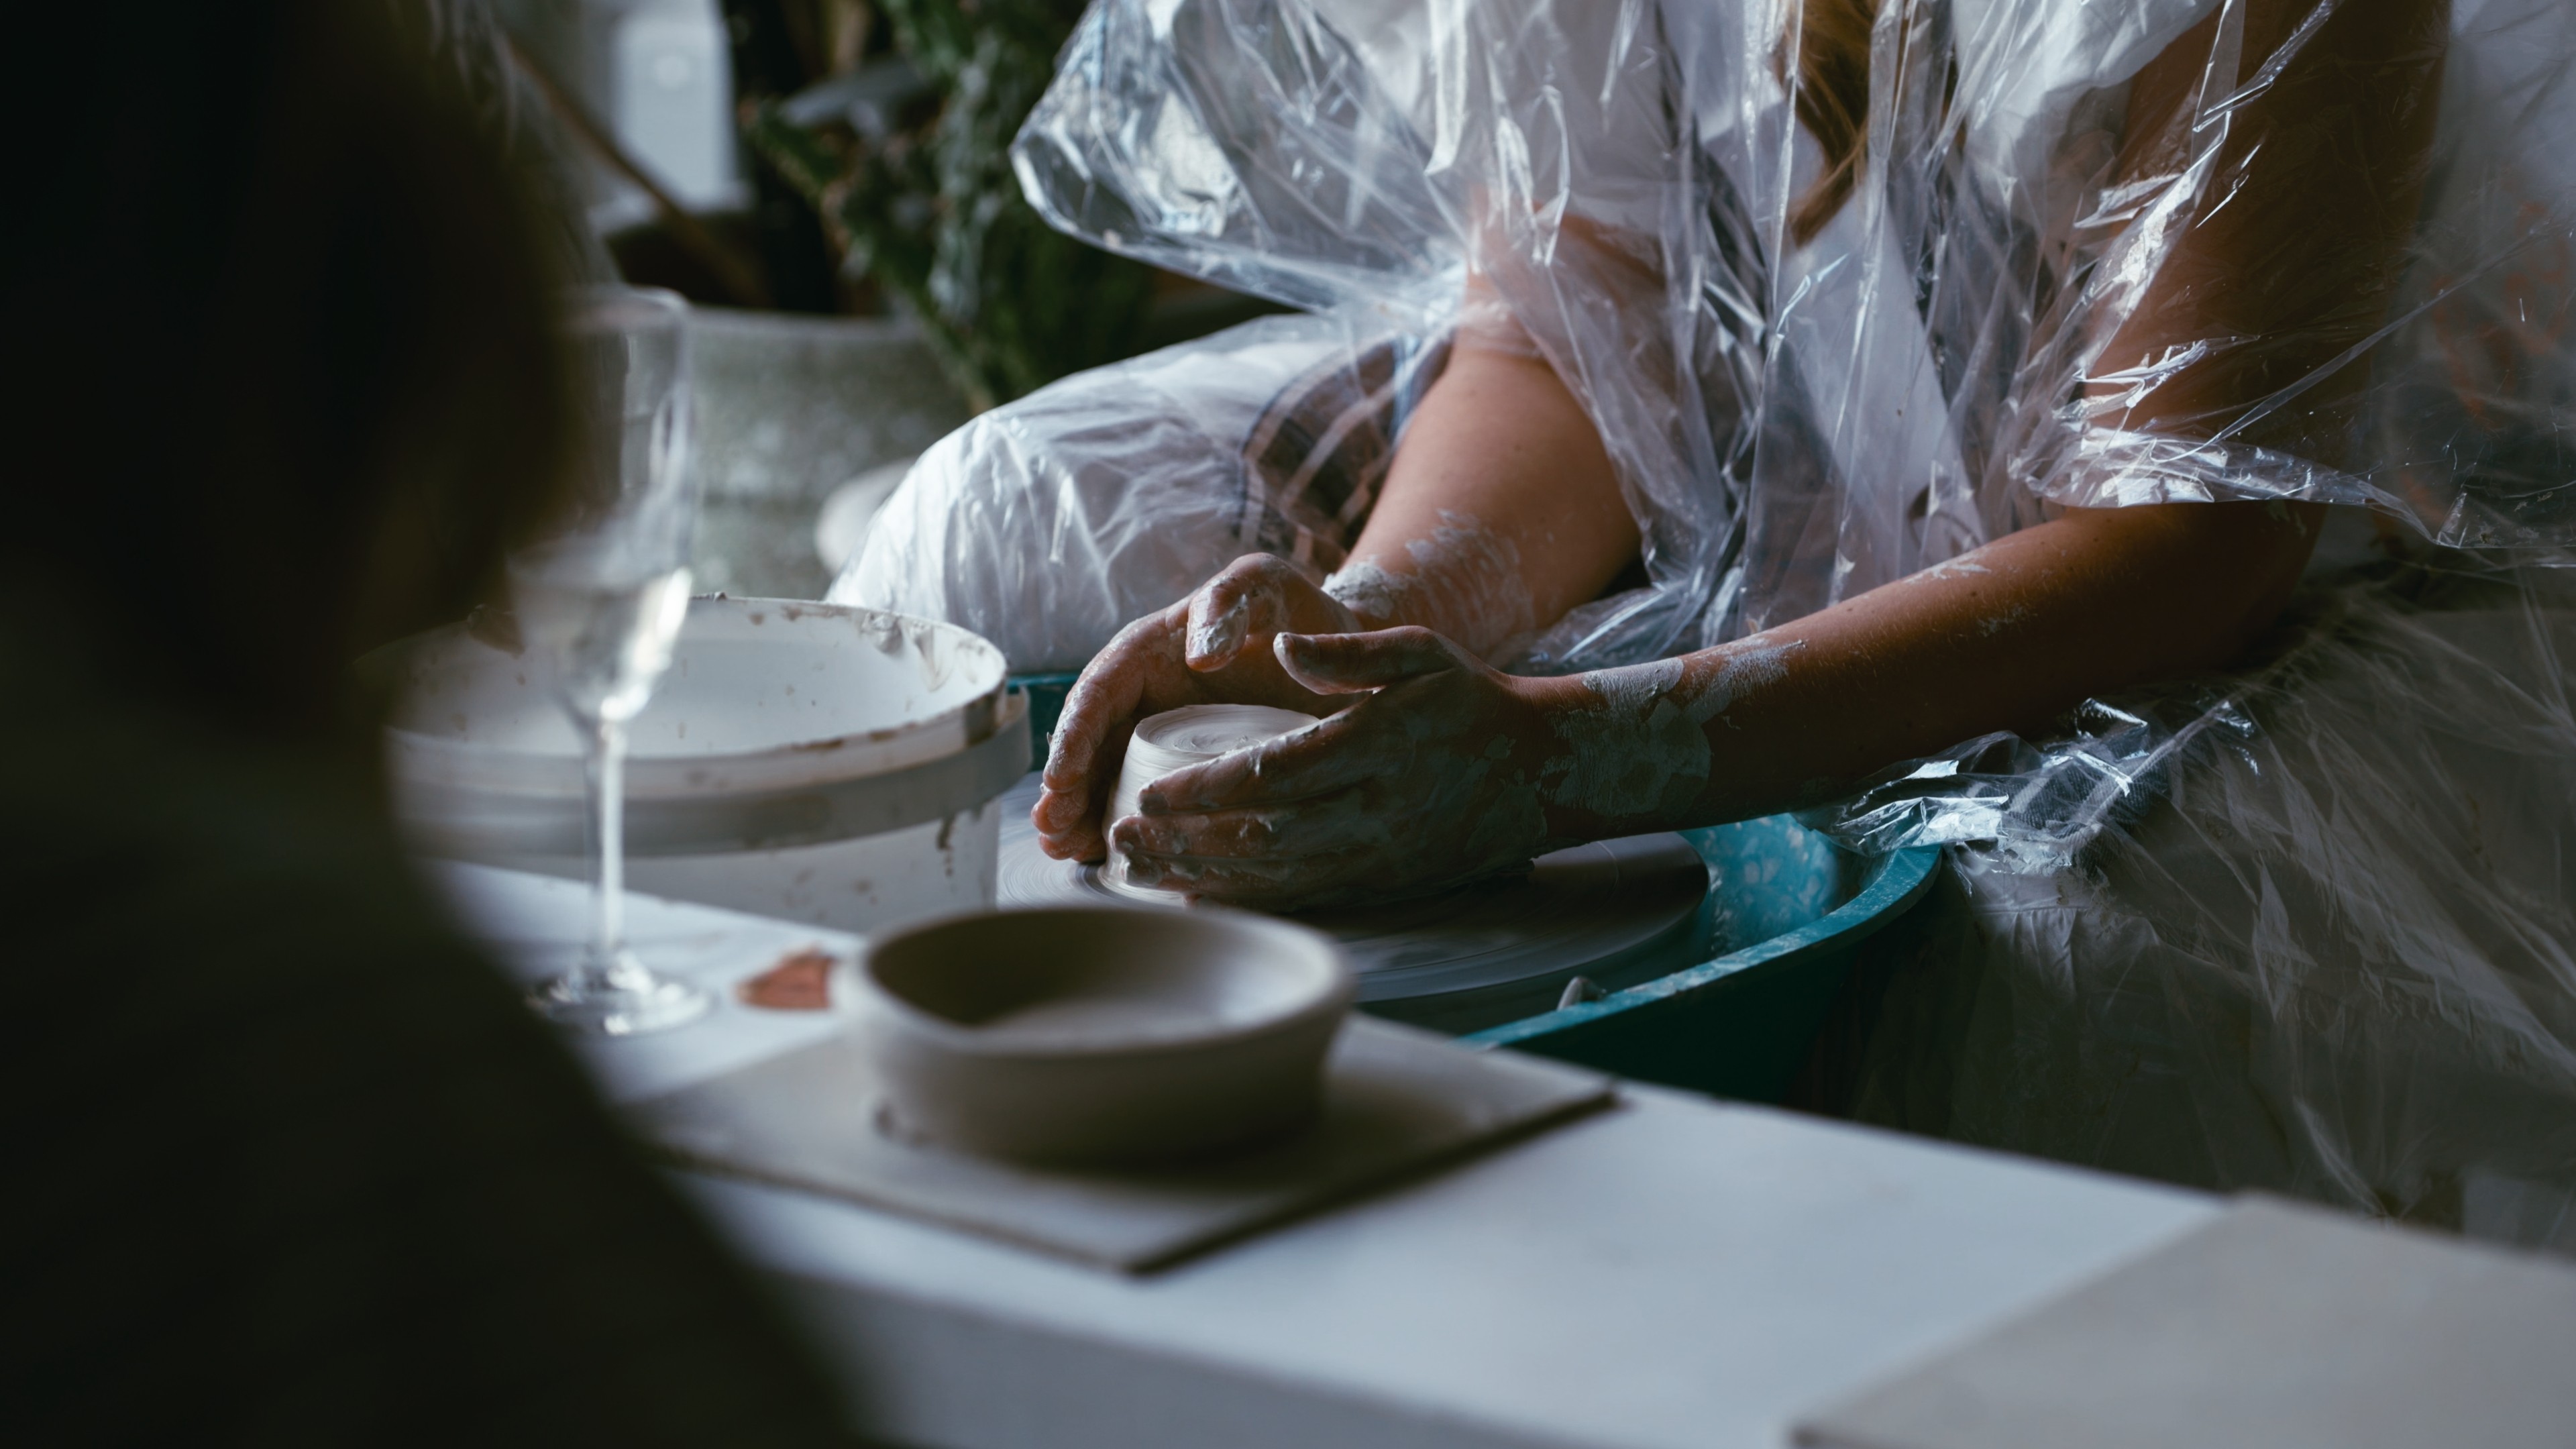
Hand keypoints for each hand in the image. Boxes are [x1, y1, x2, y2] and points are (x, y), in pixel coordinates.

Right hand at [1034, 555, 1362, 862]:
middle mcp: (1145, 697)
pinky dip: (1124, 828)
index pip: (1099, 692)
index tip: (1061, 779)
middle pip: (1091, 744)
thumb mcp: (1263, 586)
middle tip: (1053, 830)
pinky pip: (1147, 800)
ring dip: (1082, 816)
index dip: (1075, 736)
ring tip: (1064, 851)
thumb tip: (1198, 653)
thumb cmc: (1296, 611)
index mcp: (1149, 652)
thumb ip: (1229, 601)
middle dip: (1066, 789)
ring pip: (1108, 777)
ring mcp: (1162, 736)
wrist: (1340, 649)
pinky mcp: (1187, 769)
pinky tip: (1106, 859)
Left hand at [1110, 627, 1572, 907]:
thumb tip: (1280, 646)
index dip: (1207, 789)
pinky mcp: (1380, 883)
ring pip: (1276, 875)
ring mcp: (1377, 855)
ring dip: (1201, 874)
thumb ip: (1348, 652)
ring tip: (1139, 866)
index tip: (1150, 789)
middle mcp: (1374, 811)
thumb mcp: (1420, 653)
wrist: (1539, 770)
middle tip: (1121, 835)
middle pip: (1263, 835)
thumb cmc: (1470, 701)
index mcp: (1377, 745)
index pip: (1276, 773)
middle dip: (1185, 840)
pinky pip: (1302, 897)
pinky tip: (1195, 895)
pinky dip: (1244, 900)